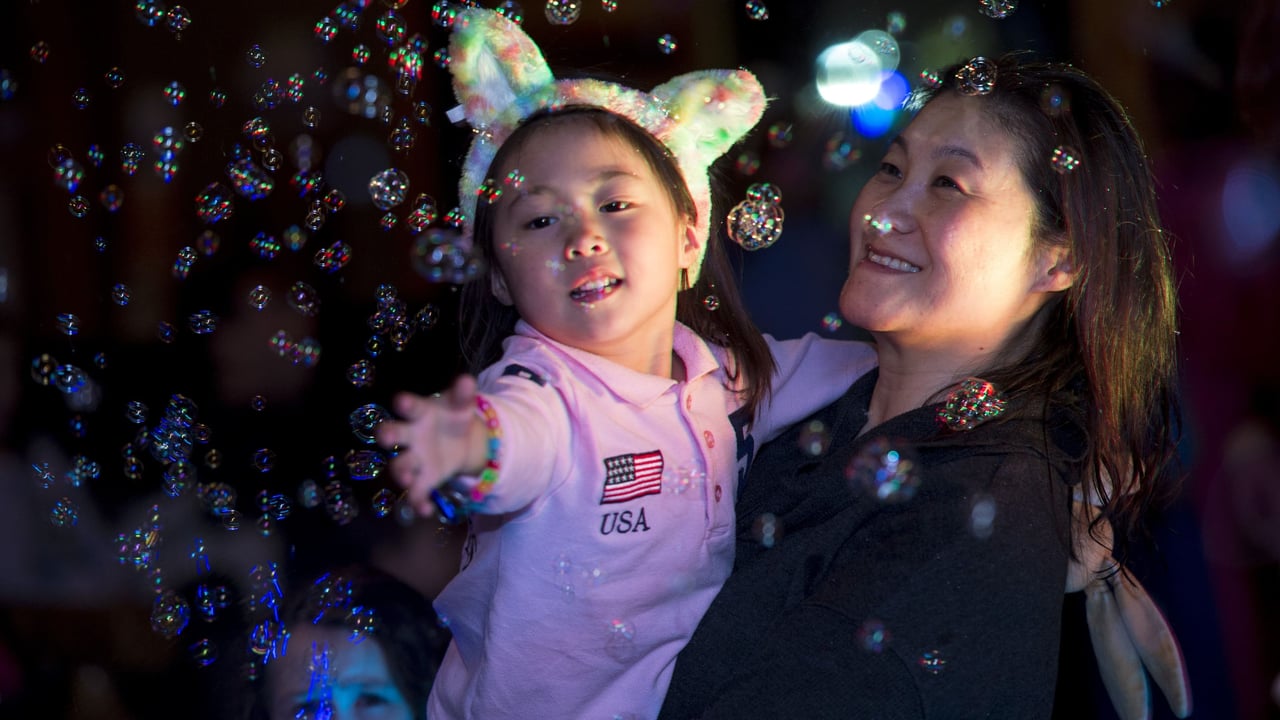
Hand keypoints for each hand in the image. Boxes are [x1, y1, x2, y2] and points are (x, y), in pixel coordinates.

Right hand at [376, 375, 486, 517]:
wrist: (458, 439)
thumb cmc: (452, 416)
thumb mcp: (461, 405)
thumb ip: (463, 395)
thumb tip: (468, 381)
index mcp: (418, 412)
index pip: (409, 406)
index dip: (405, 403)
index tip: (402, 401)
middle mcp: (409, 435)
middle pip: (392, 434)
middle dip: (387, 435)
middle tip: (385, 437)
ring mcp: (414, 458)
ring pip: (399, 466)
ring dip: (401, 473)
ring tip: (407, 479)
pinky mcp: (423, 478)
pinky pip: (416, 492)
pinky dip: (418, 503)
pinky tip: (426, 511)